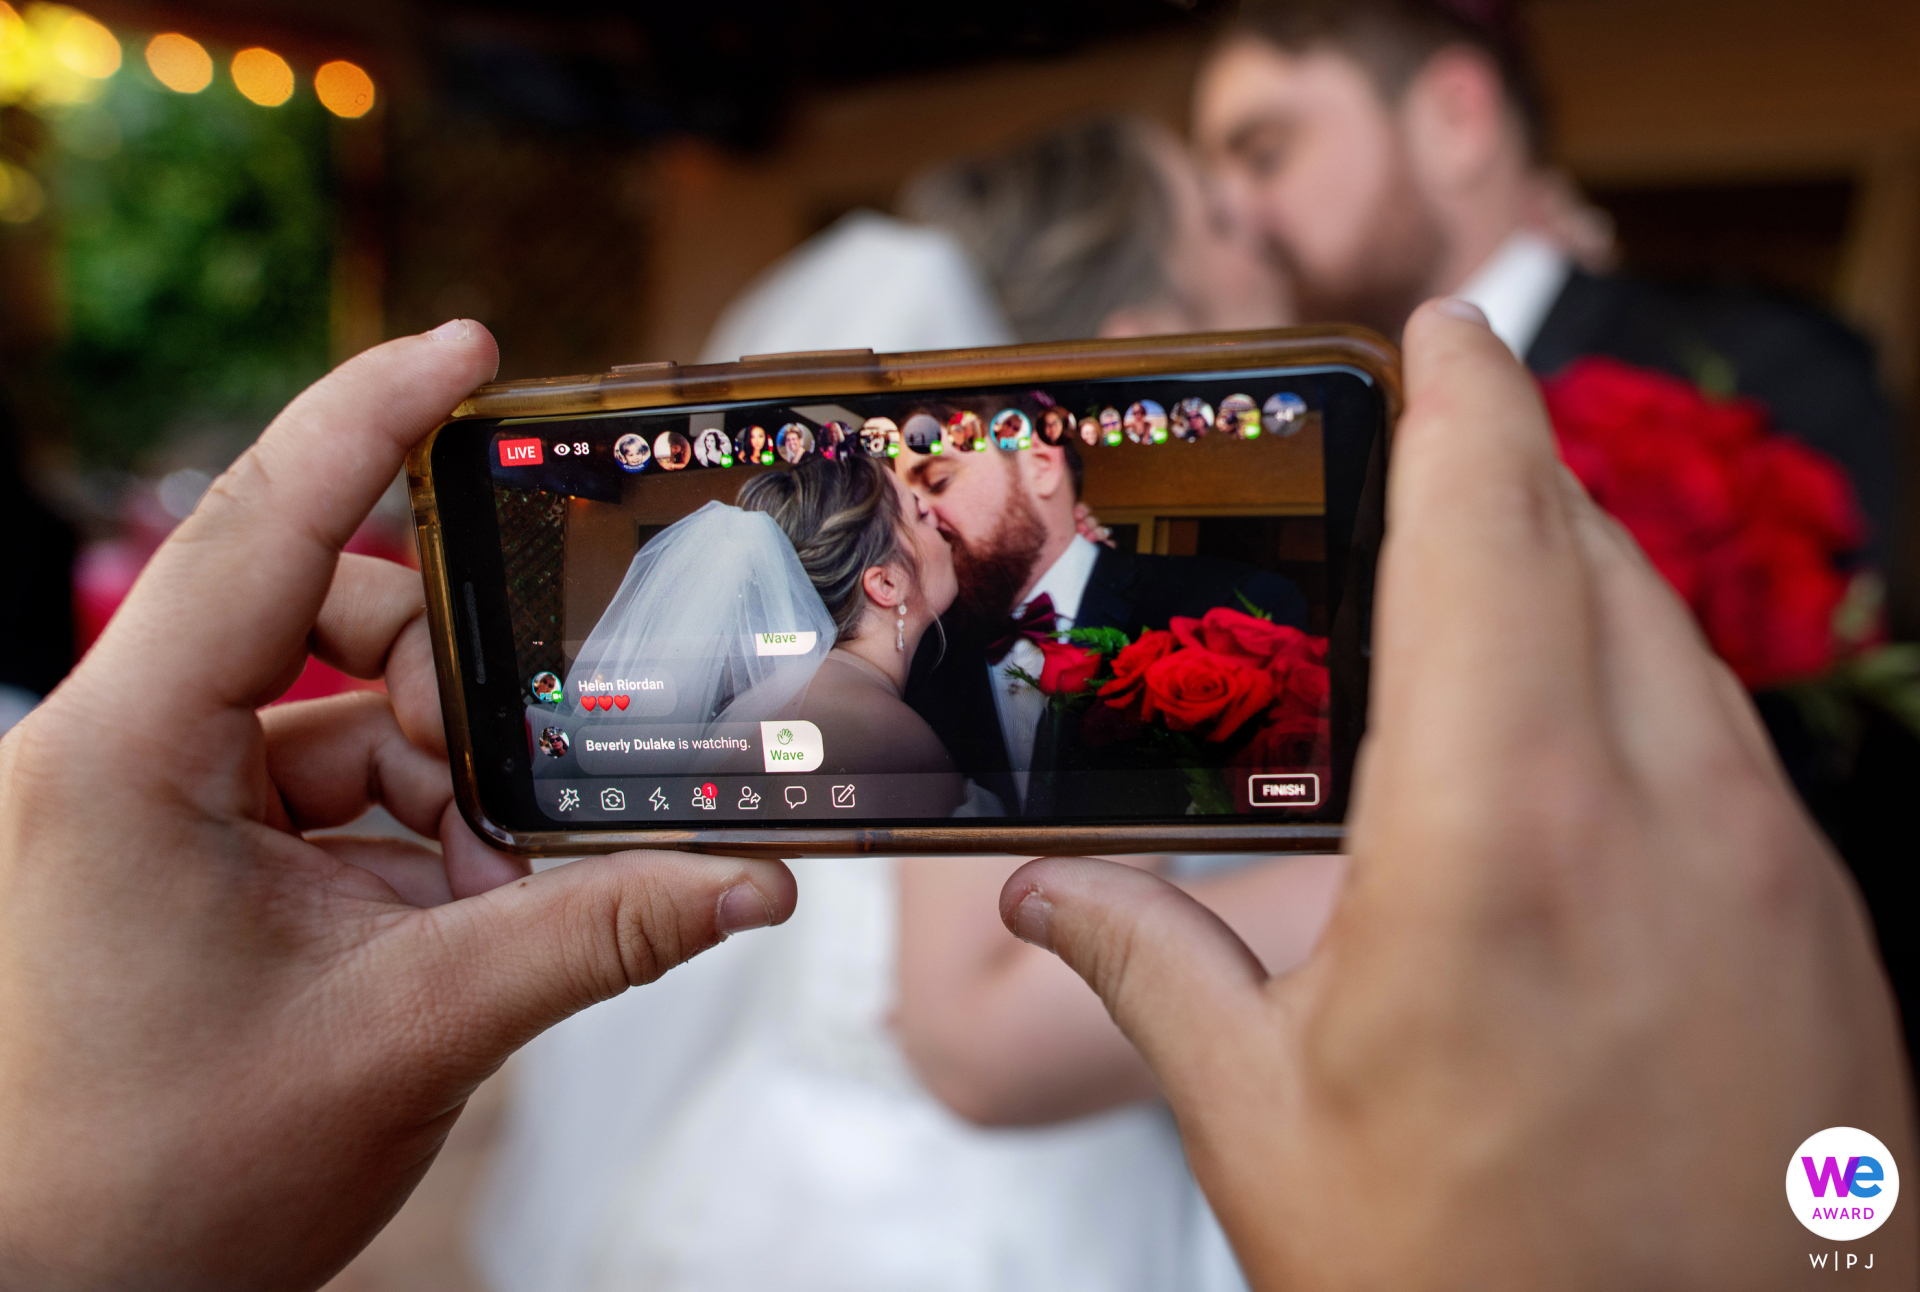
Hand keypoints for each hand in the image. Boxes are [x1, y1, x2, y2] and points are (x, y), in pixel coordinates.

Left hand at [0, 322, 795, 1291]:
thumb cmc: (160, 1184)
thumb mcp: (405, 1036)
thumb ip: (590, 938)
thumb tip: (753, 882)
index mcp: (125, 757)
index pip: (266, 527)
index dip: (374, 417)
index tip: (474, 350)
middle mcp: (120, 752)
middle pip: (324, 613)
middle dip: (453, 675)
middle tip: (534, 759)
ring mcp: (152, 804)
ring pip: (342, 713)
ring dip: (446, 776)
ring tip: (494, 877)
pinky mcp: (187, 856)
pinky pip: (328, 790)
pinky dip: (415, 829)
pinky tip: (461, 903)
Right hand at [999, 301, 1914, 1287]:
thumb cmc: (1478, 1290)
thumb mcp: (1267, 1127)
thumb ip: (1149, 968)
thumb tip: (1050, 890)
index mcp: (1496, 839)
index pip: (1488, 536)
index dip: (1464, 402)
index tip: (1441, 324)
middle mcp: (1663, 815)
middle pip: (1591, 556)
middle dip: (1510, 469)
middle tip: (1430, 442)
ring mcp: (1773, 869)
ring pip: (1675, 640)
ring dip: (1581, 574)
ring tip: (1485, 586)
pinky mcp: (1829, 930)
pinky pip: (1731, 739)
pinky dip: (1647, 685)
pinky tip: (1577, 752)